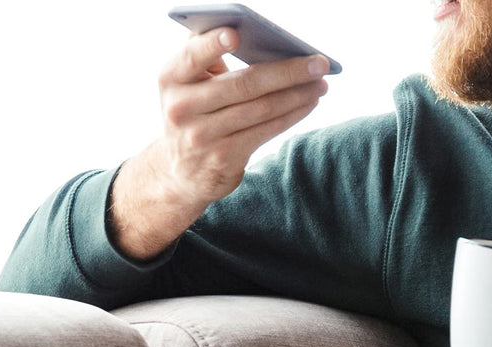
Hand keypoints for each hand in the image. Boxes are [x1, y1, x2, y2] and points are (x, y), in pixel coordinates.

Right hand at [109, 28, 329, 260]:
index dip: (214, 45)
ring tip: (321, 83)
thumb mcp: (187, 83)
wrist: (180, 172)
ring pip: (260, 109)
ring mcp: (201, 136)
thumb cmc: (194, 112)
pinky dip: (291, 116)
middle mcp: (181, 108)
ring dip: (297, 95)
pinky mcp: (221, 158)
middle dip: (288, 71)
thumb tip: (252, 28)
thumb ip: (205, 51)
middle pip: (243, 84)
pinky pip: (264, 131)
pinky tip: (307, 104)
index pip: (192, 56)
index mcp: (170, 78)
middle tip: (320, 63)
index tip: (237, 34)